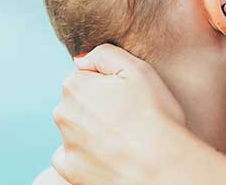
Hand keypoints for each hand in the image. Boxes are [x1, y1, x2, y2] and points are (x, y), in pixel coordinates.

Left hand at [51, 44, 185, 183]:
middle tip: (130, 116)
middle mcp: (63, 113)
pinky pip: (71, 156)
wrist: (162, 166)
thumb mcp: (139, 69)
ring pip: (77, 128)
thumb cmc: (155, 115)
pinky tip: (108, 153)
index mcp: (76, 85)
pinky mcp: (71, 170)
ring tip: (124, 136)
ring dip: (93, 129)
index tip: (130, 96)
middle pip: (80, 102)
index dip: (111, 84)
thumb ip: (105, 54)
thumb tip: (81, 60)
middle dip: (99, 106)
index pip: (87, 76)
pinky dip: (85, 154)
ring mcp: (66, 144)